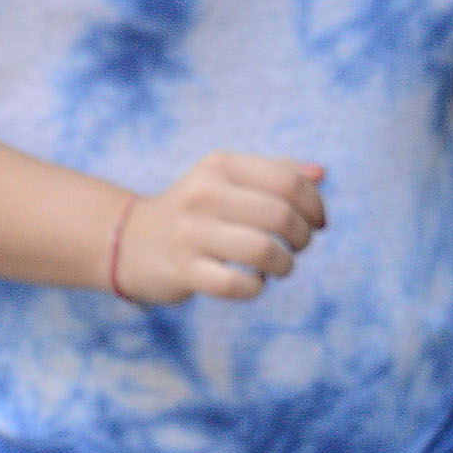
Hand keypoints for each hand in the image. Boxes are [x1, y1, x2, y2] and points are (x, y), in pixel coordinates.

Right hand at [112, 153, 326, 305]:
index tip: (317, 223)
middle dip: (302, 237)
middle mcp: (203, 194)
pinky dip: (256, 287)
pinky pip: (237, 285)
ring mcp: (190, 233)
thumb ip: (276, 172)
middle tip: (298, 247)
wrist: (131, 240)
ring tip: (281, 267)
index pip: (288, 180)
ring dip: (285, 265)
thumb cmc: (197, 210)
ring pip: (262, 251)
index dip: (315, 205)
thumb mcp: (228, 179)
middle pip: (280, 215)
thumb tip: (320, 174)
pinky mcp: (182, 270)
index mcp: (219, 165)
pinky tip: (253, 282)